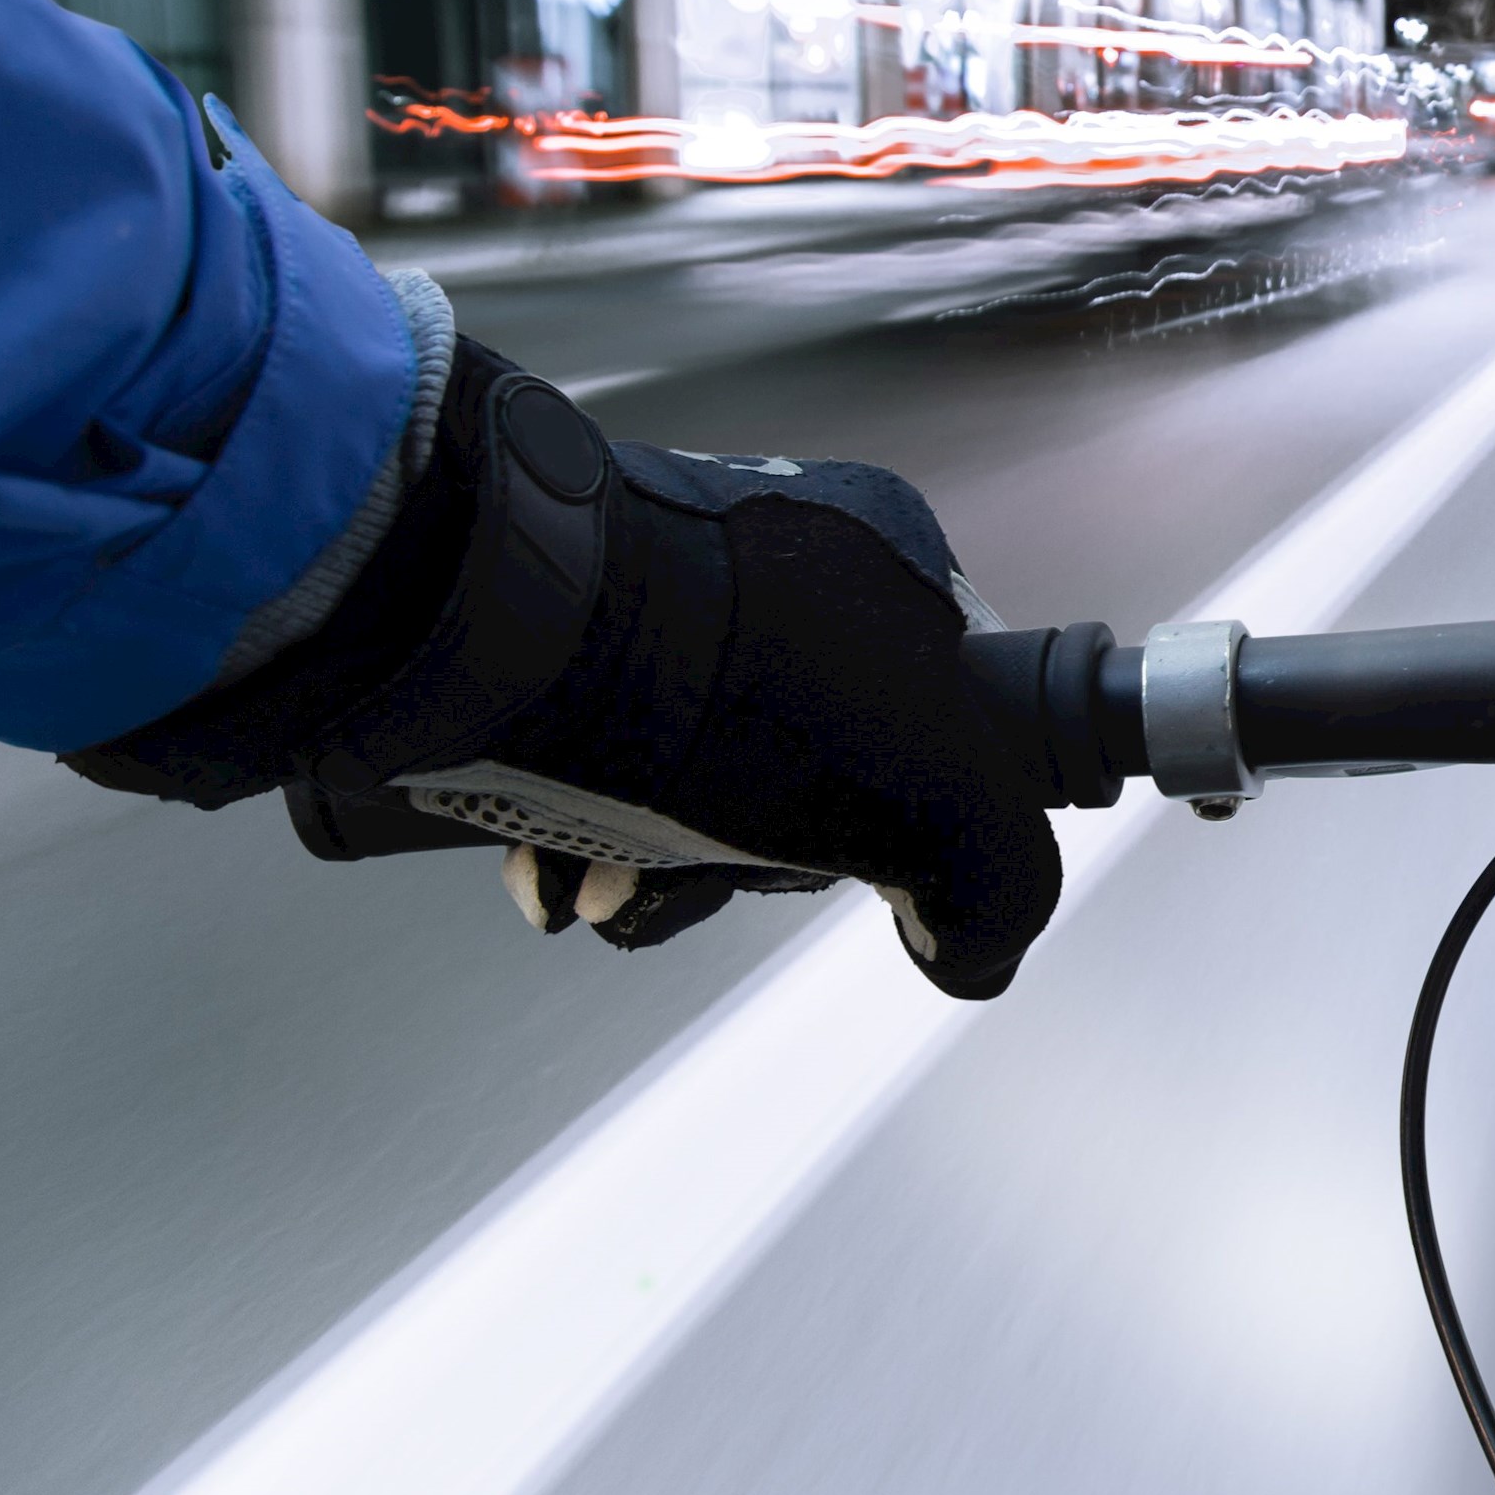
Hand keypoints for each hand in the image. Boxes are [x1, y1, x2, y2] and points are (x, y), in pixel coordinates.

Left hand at [68, 343, 1064, 998]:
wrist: (495, 627)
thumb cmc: (728, 685)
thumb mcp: (937, 795)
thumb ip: (999, 879)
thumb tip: (979, 952)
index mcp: (884, 547)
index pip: (937, 706)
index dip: (902, 815)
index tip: (853, 864)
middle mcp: (771, 542)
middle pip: (806, 753)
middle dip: (753, 855)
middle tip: (705, 886)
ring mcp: (653, 571)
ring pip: (691, 761)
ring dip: (658, 857)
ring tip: (607, 894)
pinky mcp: (543, 614)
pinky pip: (587, 737)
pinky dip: (572, 818)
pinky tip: (544, 866)